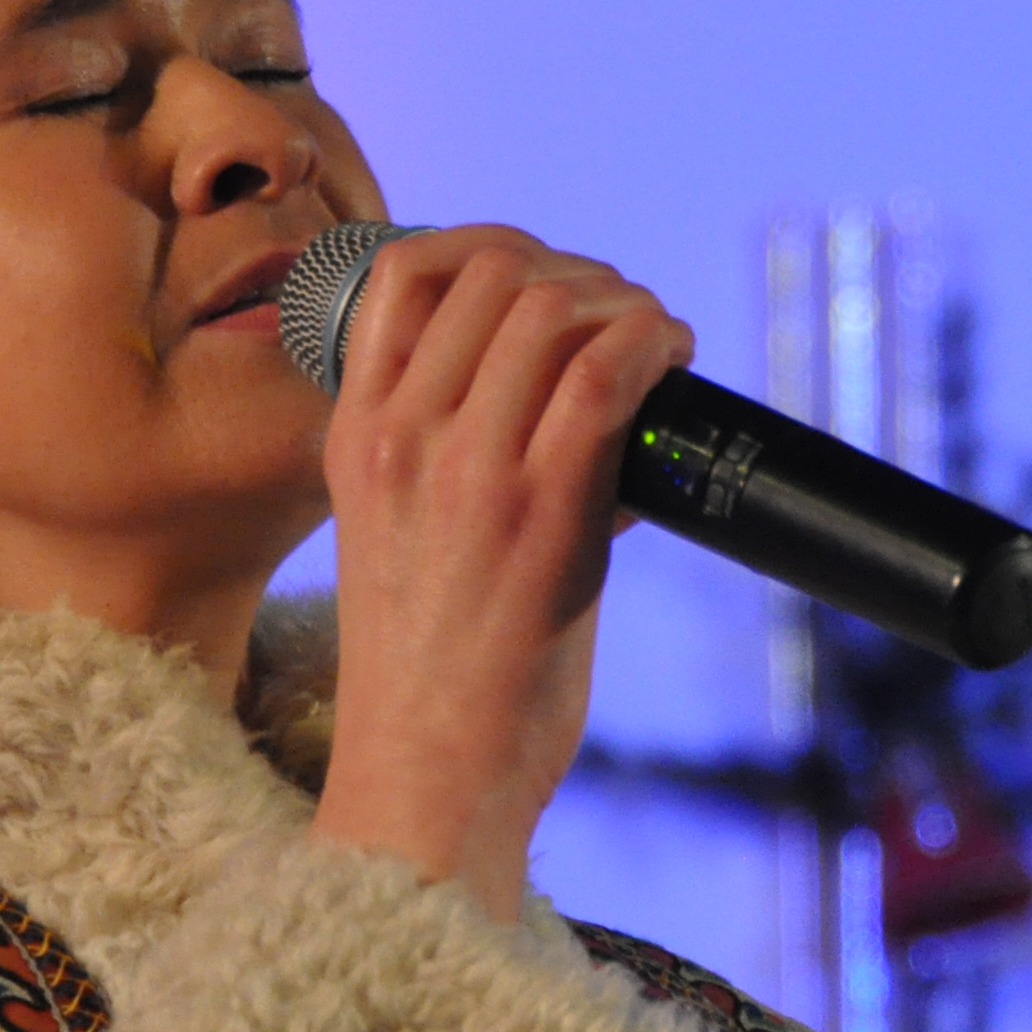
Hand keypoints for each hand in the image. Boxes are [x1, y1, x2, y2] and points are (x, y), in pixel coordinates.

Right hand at [307, 227, 693, 923]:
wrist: (428, 783)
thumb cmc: (439, 676)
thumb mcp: (406, 539)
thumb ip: (456, 462)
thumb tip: (579, 400)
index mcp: (354, 438)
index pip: (403, 272)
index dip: (496, 248)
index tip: (552, 285)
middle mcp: (399, 438)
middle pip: (494, 271)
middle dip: (579, 273)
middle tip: (626, 319)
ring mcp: (465, 471)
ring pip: (551, 306)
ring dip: (626, 303)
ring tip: (659, 342)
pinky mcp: (539, 514)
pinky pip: (605, 372)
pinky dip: (654, 340)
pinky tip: (677, 359)